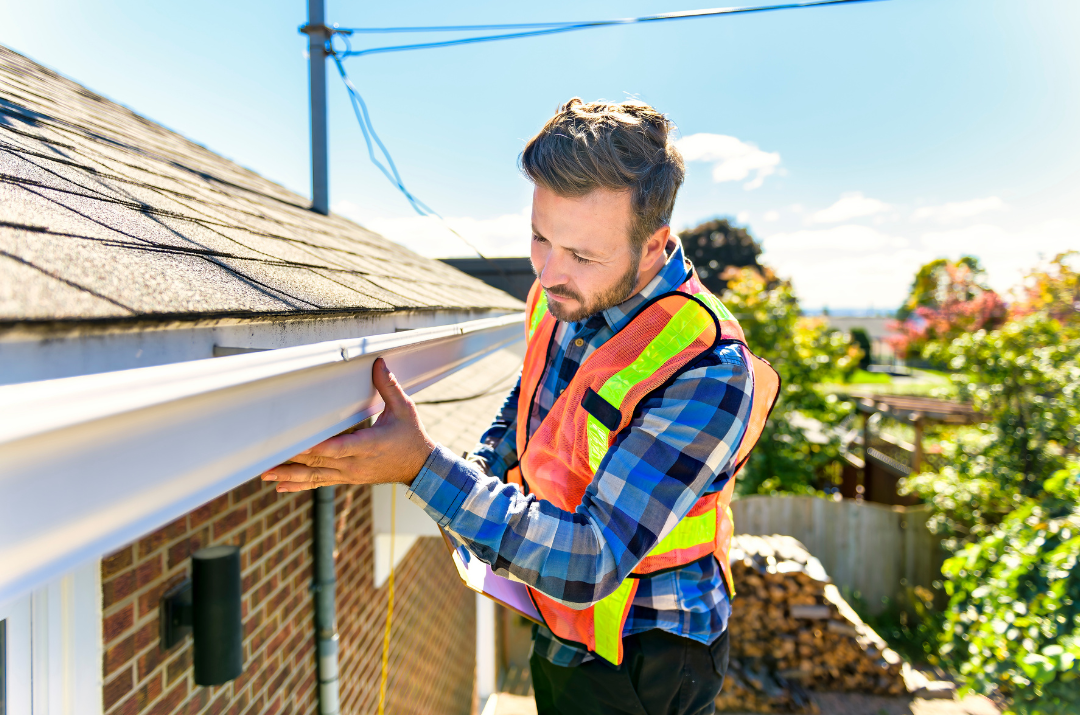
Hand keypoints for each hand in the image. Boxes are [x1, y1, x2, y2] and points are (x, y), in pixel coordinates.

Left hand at [261, 357, 435, 492]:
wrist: (419, 468)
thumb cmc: (411, 436)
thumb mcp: (405, 409)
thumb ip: (388, 386)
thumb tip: (377, 362)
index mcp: (370, 445)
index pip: (339, 448)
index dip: (317, 447)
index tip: (297, 445)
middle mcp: (356, 464)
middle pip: (320, 462)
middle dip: (293, 459)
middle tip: (267, 457)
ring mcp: (350, 474)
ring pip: (316, 475)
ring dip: (290, 475)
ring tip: (266, 474)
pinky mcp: (347, 478)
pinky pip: (320, 483)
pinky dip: (300, 485)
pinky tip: (281, 487)